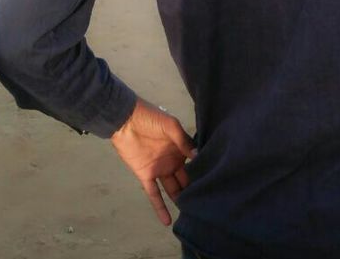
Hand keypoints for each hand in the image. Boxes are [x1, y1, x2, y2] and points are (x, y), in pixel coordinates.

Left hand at [110, 98, 195, 224]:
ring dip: (180, 200)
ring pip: (172, 189)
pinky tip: (168, 221)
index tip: (214, 182)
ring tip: (191, 214)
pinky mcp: (146, 176)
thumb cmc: (150, 119)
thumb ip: (183, 140)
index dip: (202, 171)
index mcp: (180, 148)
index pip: (194, 162)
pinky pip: (154, 194)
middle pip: (185, 178)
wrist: (126, 121)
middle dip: (193, 188)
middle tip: (205, 202)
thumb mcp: (170, 125)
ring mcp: (159, 170)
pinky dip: (160, 208)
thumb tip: (198, 155)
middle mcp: (172, 161)